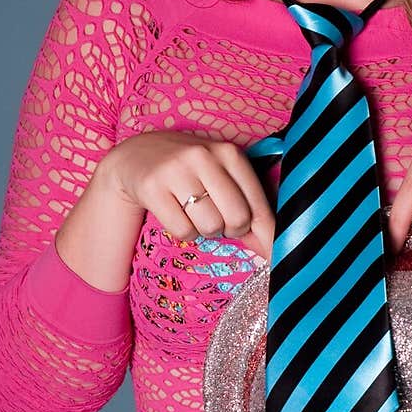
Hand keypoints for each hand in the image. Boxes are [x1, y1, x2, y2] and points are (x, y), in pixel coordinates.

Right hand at [100, 131, 275, 260]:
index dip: (267, 236)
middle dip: (231, 229)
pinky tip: (176, 213)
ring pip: (210, 227)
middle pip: (237, 219)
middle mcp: (205, 156)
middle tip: (217, 218)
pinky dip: (183, 232)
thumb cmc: (191, 171)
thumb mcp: (222, 178)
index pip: (259, 206)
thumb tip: (270, 251)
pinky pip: (182, 231)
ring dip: (204, 230)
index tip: (274, 258)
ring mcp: (177, 170)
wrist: (137, 155)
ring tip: (194, 212)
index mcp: (230, 153)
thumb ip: (248, 210)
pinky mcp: (152, 186)